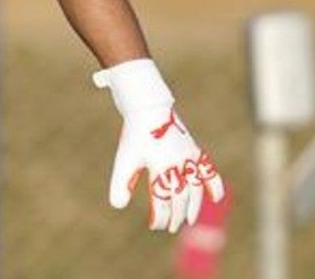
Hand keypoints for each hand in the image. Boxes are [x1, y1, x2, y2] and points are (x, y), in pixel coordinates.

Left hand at [93, 59, 225, 232]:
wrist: (148, 107)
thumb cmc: (135, 134)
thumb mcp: (125, 159)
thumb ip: (121, 183)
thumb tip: (117, 206)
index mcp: (162, 167)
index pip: (163, 200)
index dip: (160, 216)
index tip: (155, 226)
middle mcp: (179, 164)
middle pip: (181, 197)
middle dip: (176, 215)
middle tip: (170, 228)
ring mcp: (189, 158)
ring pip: (196, 188)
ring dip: (194, 206)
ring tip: (189, 219)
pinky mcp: (193, 150)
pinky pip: (209, 171)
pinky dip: (215, 185)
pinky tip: (217, 198)